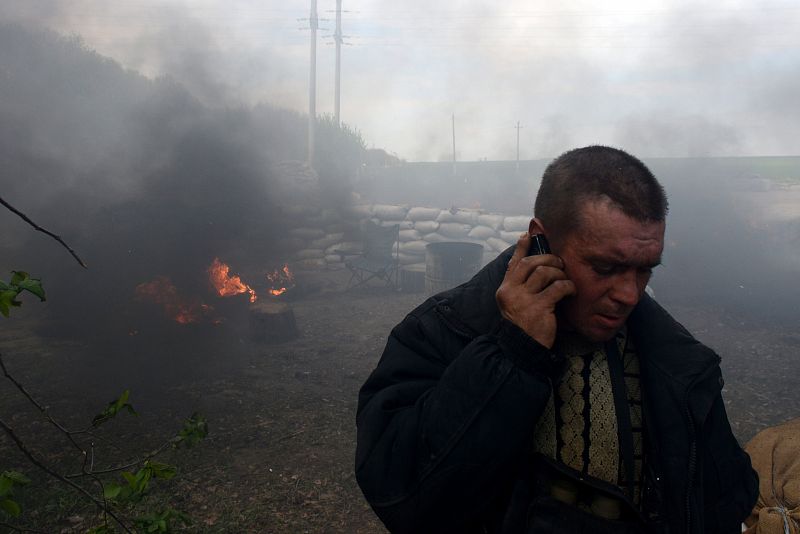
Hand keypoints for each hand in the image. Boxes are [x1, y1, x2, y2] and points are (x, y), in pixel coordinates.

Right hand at [495, 233, 575, 348]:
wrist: (522, 349)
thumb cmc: (523, 325)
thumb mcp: (515, 304)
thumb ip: (521, 286)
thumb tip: (536, 267)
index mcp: (505, 289)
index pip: (513, 263)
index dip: (522, 247)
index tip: (529, 235)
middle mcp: (511, 291)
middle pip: (530, 263)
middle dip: (548, 258)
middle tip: (559, 263)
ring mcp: (524, 299)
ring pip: (544, 272)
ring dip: (559, 273)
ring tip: (565, 279)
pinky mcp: (539, 308)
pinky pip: (557, 287)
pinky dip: (567, 286)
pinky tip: (571, 291)